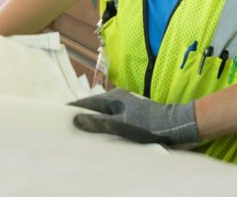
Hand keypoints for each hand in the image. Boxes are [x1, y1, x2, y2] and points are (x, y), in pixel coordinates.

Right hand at [69, 88, 198, 145]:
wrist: (178, 126)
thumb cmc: (150, 125)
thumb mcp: (122, 126)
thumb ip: (99, 124)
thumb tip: (75, 120)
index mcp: (112, 98)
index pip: (85, 103)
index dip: (71, 111)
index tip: (57, 120)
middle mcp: (117, 100)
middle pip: (92, 109)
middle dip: (80, 118)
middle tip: (67, 132)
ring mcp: (125, 107)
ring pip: (102, 115)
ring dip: (92, 124)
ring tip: (81, 137)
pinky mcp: (133, 116)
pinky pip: (111, 120)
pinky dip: (103, 128)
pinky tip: (102, 139)